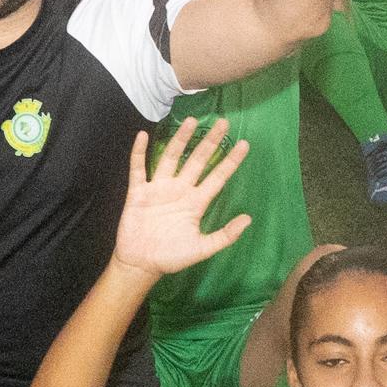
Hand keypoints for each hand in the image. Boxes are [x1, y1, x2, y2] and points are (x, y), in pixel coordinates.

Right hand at [112, 118, 254, 277]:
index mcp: (196, 203)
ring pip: (171, 158)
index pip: (217, 177)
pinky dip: (139, 153)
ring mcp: (159, 189)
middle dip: (209, 142)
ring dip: (180, 140)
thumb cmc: (171, 257)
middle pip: (197, 161)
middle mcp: (180, 190)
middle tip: (222, 123)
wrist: (141, 265)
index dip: (230, 162)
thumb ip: (224, 235)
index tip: (244, 145)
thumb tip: (248, 219)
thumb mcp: (202, 249)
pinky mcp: (138, 192)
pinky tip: (143, 136)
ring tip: (191, 122)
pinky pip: (139, 169)